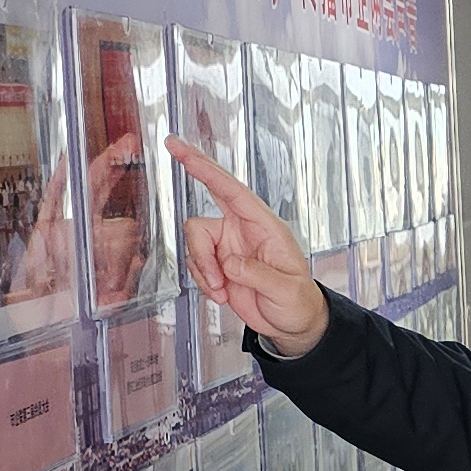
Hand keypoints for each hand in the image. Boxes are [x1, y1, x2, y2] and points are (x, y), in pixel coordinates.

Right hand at [169, 138, 326, 356]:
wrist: (291, 324)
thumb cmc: (297, 302)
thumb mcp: (286, 291)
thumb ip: (258, 275)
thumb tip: (228, 264)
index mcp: (264, 226)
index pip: (232, 190)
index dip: (207, 168)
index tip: (183, 149)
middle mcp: (243, 229)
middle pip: (209, 195)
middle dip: (192, 169)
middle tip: (172, 146)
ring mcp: (227, 246)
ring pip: (194, 241)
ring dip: (202, 268)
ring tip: (222, 290)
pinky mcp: (216, 264)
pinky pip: (194, 264)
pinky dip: (203, 282)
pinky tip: (223, 294)